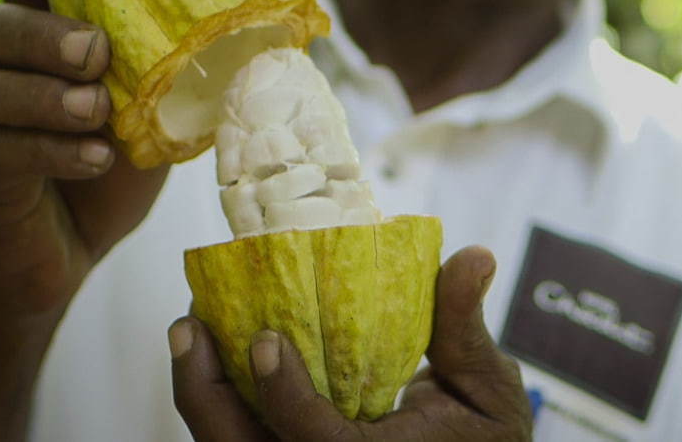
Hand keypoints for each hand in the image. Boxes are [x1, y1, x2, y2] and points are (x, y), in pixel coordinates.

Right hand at [0, 0, 169, 320]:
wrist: (64, 256)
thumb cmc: (107, 167)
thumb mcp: (150, 109)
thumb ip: (173, 68)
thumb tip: (265, 33)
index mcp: (36, 42)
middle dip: (45, 32)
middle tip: (97, 51)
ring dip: (49, 94)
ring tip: (99, 110)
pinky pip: (0, 149)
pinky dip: (53, 149)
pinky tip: (95, 158)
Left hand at [170, 246, 533, 440]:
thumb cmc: (484, 437)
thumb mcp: (490, 388)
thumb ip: (464, 328)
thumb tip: (473, 257)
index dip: (283, 399)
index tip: (265, 340)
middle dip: (204, 396)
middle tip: (191, 327)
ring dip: (201, 394)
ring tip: (191, 331)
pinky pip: (243, 438)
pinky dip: (220, 399)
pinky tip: (213, 350)